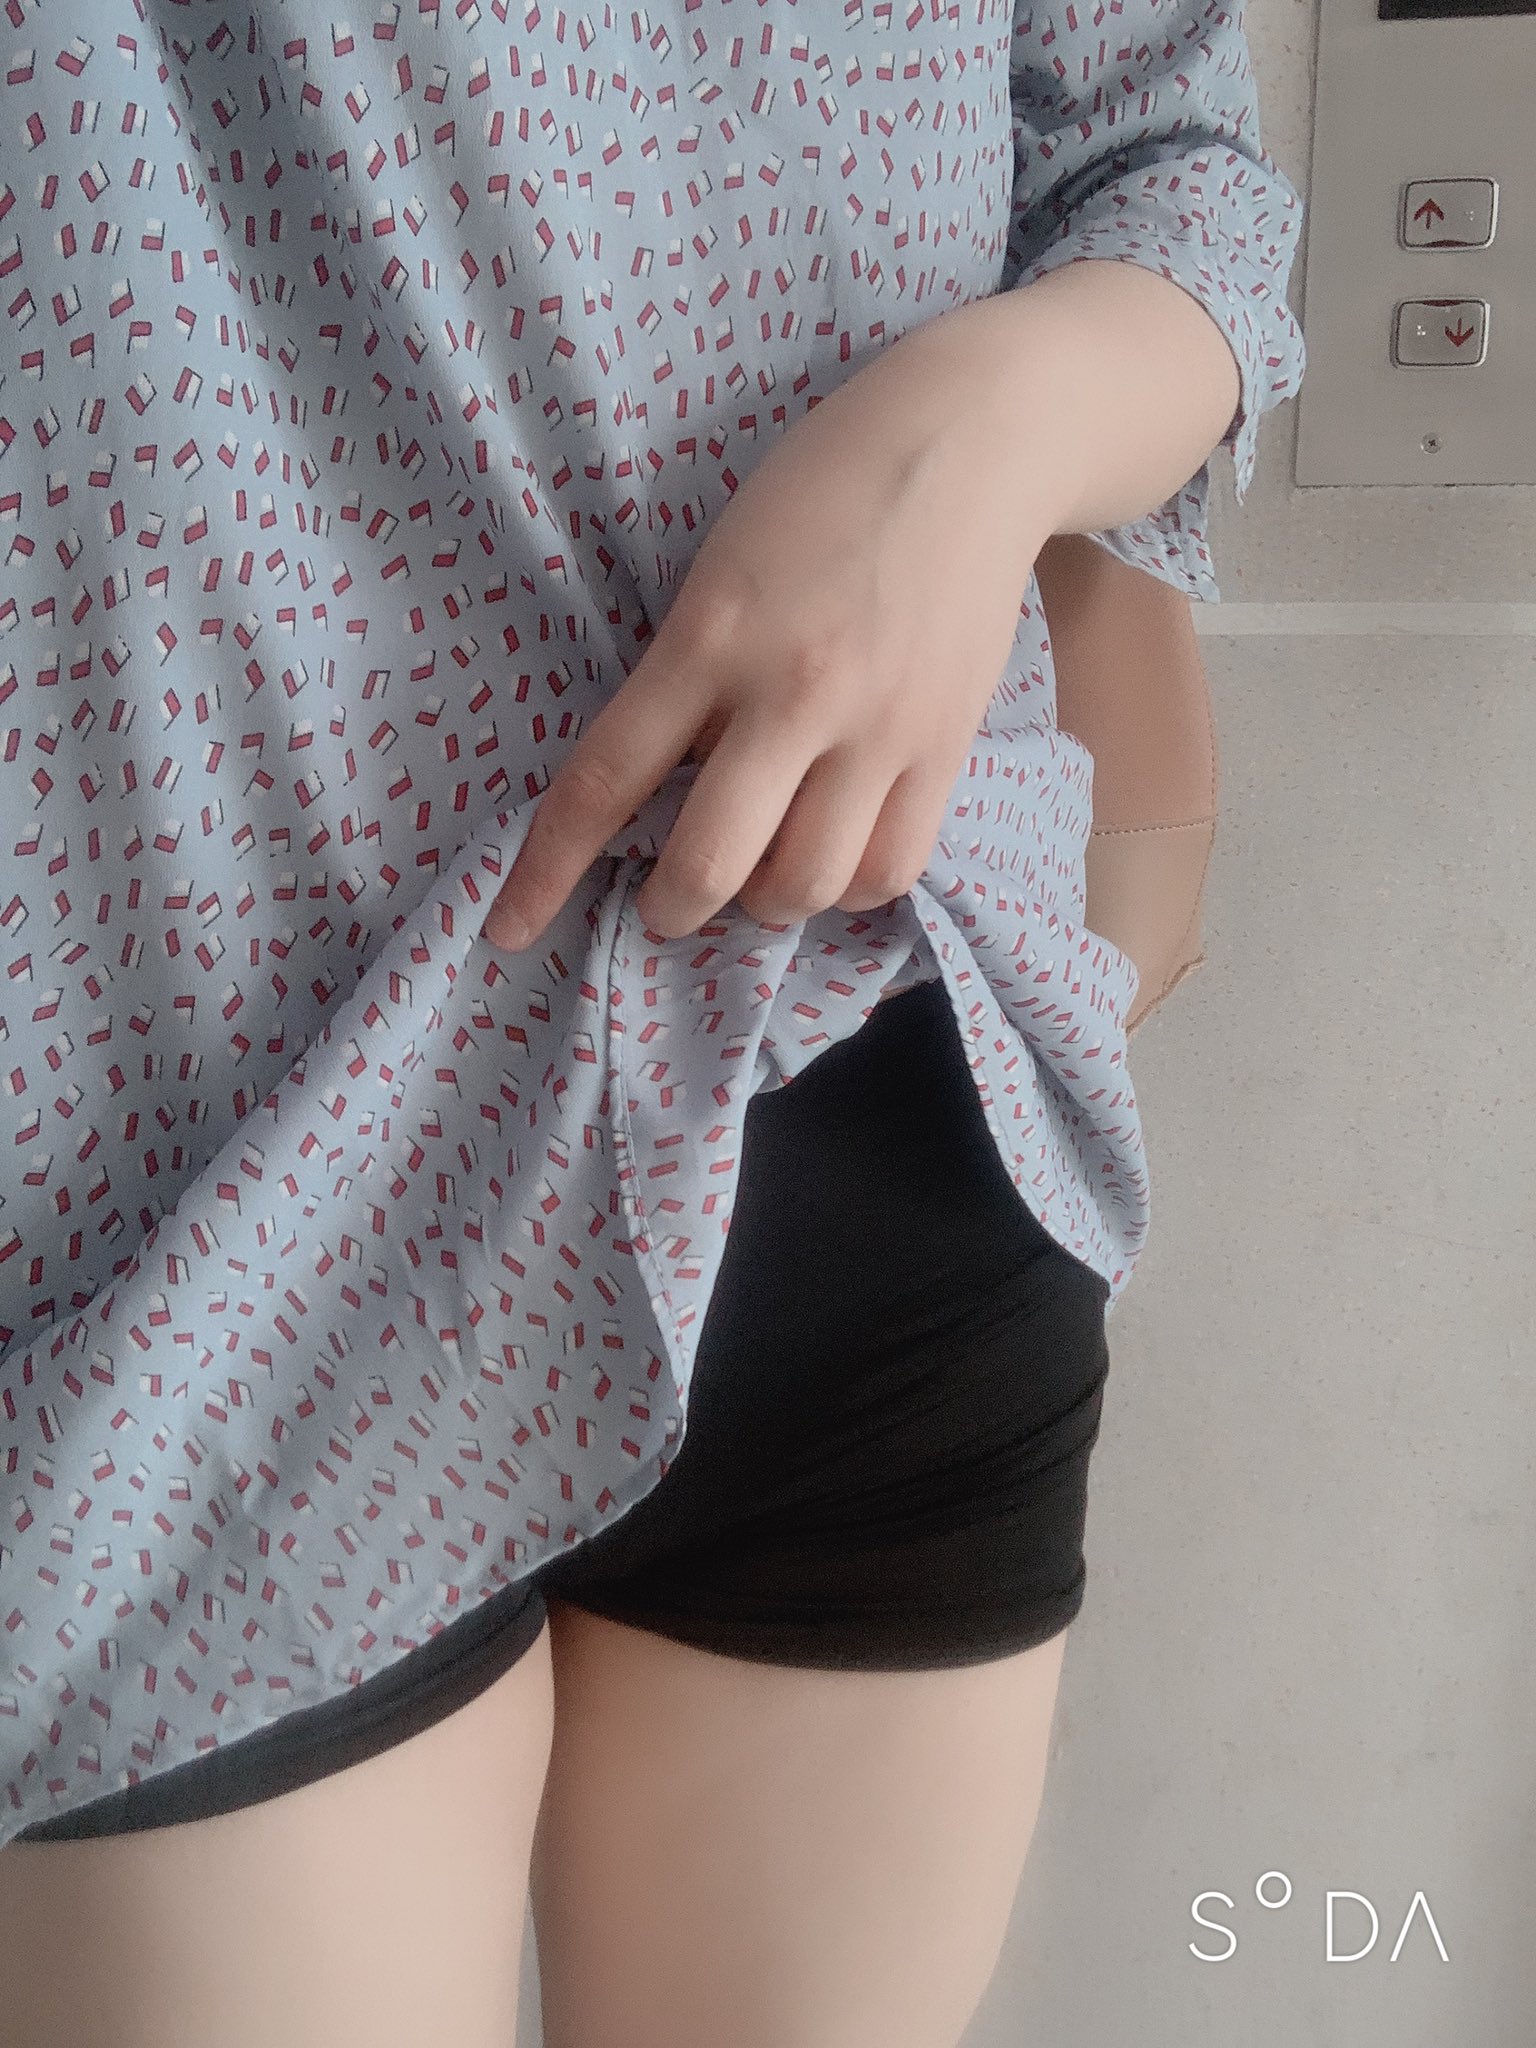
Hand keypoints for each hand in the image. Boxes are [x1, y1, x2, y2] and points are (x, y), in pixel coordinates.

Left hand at [481, 327, 1056, 951]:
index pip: (606, 780)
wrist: (973, 442)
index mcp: (711, 635)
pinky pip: (890, 868)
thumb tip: (665, 789)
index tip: (509, 931)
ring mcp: (879, 726)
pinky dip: (846, 888)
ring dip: (763, 903)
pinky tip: (830, 858)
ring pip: (805, 884)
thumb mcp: (719, 568)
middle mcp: (793, 692)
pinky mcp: (946, 745)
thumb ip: (687, 678)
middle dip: (670, 907)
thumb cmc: (823, 488)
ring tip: (756, 876)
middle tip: (665, 903)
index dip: (547, 871)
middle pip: (711, 862)